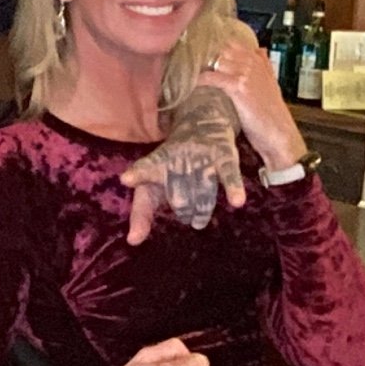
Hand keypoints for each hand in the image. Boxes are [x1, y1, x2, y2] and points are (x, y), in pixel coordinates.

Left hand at [121, 82, 243, 244]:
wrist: (202, 123)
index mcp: (159, 163)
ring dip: (201, 208)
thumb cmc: (172, 168)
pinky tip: (237, 202)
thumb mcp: (152, 187)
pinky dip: (233, 188)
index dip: (138, 174)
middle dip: (182, 208)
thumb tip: (132, 241)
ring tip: (197, 221)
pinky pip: (229, 175)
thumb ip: (141, 214)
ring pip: (203, 190)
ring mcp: (204, 158)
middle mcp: (181, 159)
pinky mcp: (225, 158)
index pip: (147, 169)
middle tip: (184, 214)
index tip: (127, 179)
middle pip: (179, 193)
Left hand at [192, 40, 308, 173]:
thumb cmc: (272, 113)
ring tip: (183, 70)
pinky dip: (200, 80)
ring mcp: (245, 74)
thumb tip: (260, 50)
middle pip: (221, 48)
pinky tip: (191, 84)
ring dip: (199, 65)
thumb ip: (263, 66)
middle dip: (203, 53)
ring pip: (216, 60)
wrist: (279, 134)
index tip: (197, 47)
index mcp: (258, 60)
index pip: (232, 42)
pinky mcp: (238, 88)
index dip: (214, 44)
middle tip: (185, 59)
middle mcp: (252, 63)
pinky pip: (213, 78)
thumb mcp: (271, 84)